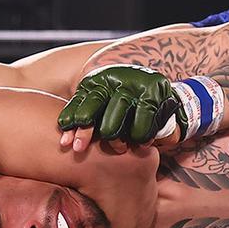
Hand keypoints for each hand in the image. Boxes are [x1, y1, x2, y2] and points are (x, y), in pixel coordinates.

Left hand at [58, 65, 184, 152]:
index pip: (82, 100)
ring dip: (116, 138)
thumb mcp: (104, 109)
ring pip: (118, 114)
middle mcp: (116, 77)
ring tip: (118, 148)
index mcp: (100, 80)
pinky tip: (140, 143)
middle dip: (87, 131)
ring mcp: (136, 82)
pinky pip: (142, 121)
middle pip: (96, 105)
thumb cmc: (126, 109)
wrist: (162, 94)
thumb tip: (66, 143)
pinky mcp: (154, 91)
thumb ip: (86, 121)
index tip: (66, 143)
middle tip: (80, 149)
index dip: (72, 121)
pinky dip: (140, 136)